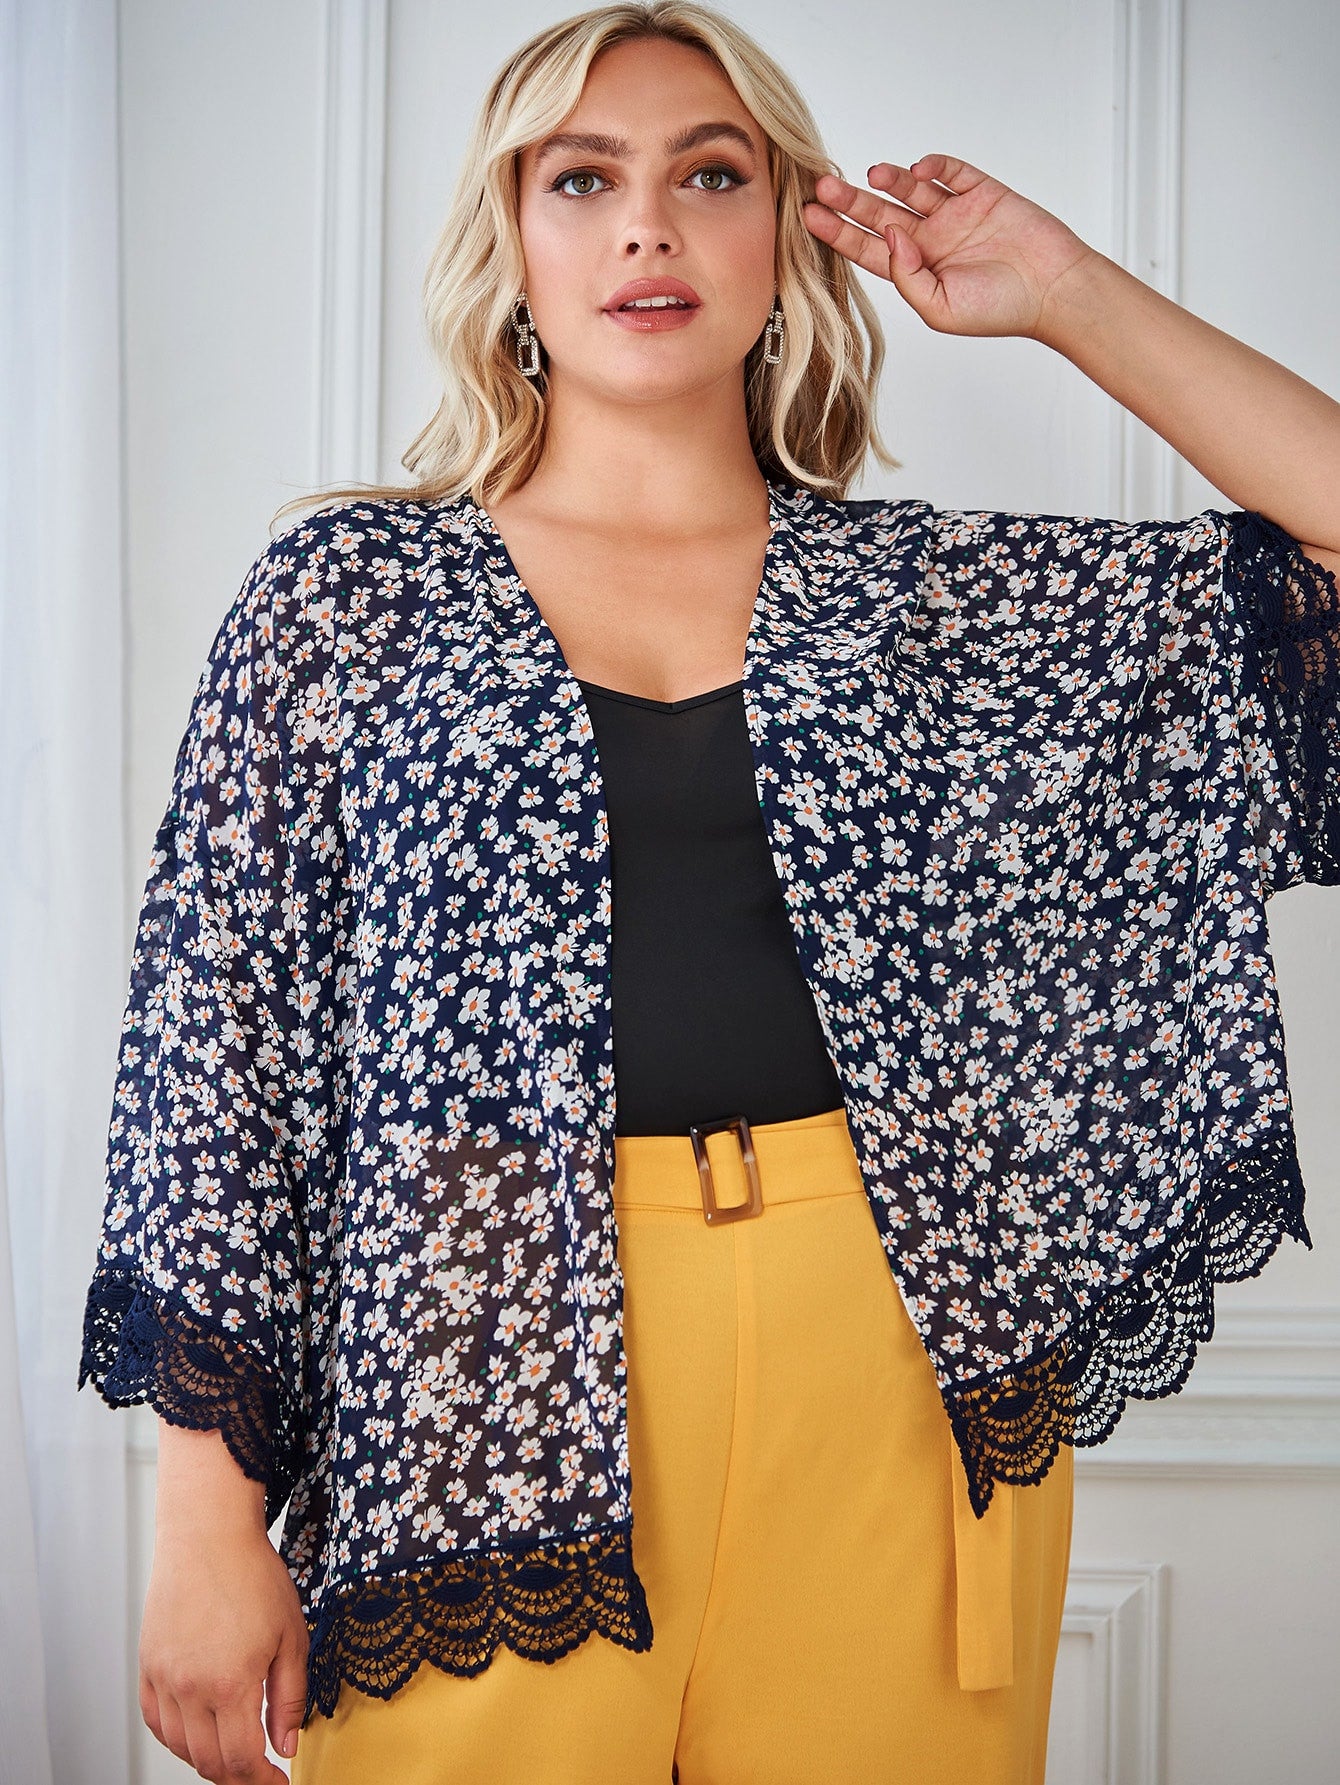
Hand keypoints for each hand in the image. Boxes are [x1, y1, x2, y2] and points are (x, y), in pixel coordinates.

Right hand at [140, 1527, 309, 1781]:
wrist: (208, 1536)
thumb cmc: (253, 1577)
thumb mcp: (291, 1636)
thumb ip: (289, 1697)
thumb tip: (286, 1746)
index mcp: (230, 1683)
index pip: (241, 1759)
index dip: (261, 1780)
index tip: (278, 1782)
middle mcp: (190, 1688)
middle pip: (209, 1761)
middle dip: (237, 1775)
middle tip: (259, 1771)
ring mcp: (163, 1679)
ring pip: (180, 1747)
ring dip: (207, 1759)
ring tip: (233, 1749)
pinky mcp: (146, 1667)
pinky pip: (156, 1722)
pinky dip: (177, 1737)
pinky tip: (198, 1730)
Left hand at [802, 155, 1097, 340]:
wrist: (1053, 291)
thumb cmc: (1000, 309)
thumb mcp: (939, 309)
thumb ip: (907, 278)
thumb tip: (889, 236)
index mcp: (916, 270)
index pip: (868, 248)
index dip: (838, 233)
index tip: (810, 217)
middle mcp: (930, 240)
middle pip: (880, 214)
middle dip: (850, 201)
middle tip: (823, 186)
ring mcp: (955, 214)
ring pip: (911, 189)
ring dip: (889, 179)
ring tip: (872, 175)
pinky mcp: (982, 192)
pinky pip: (952, 171)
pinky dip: (934, 165)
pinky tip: (919, 170)